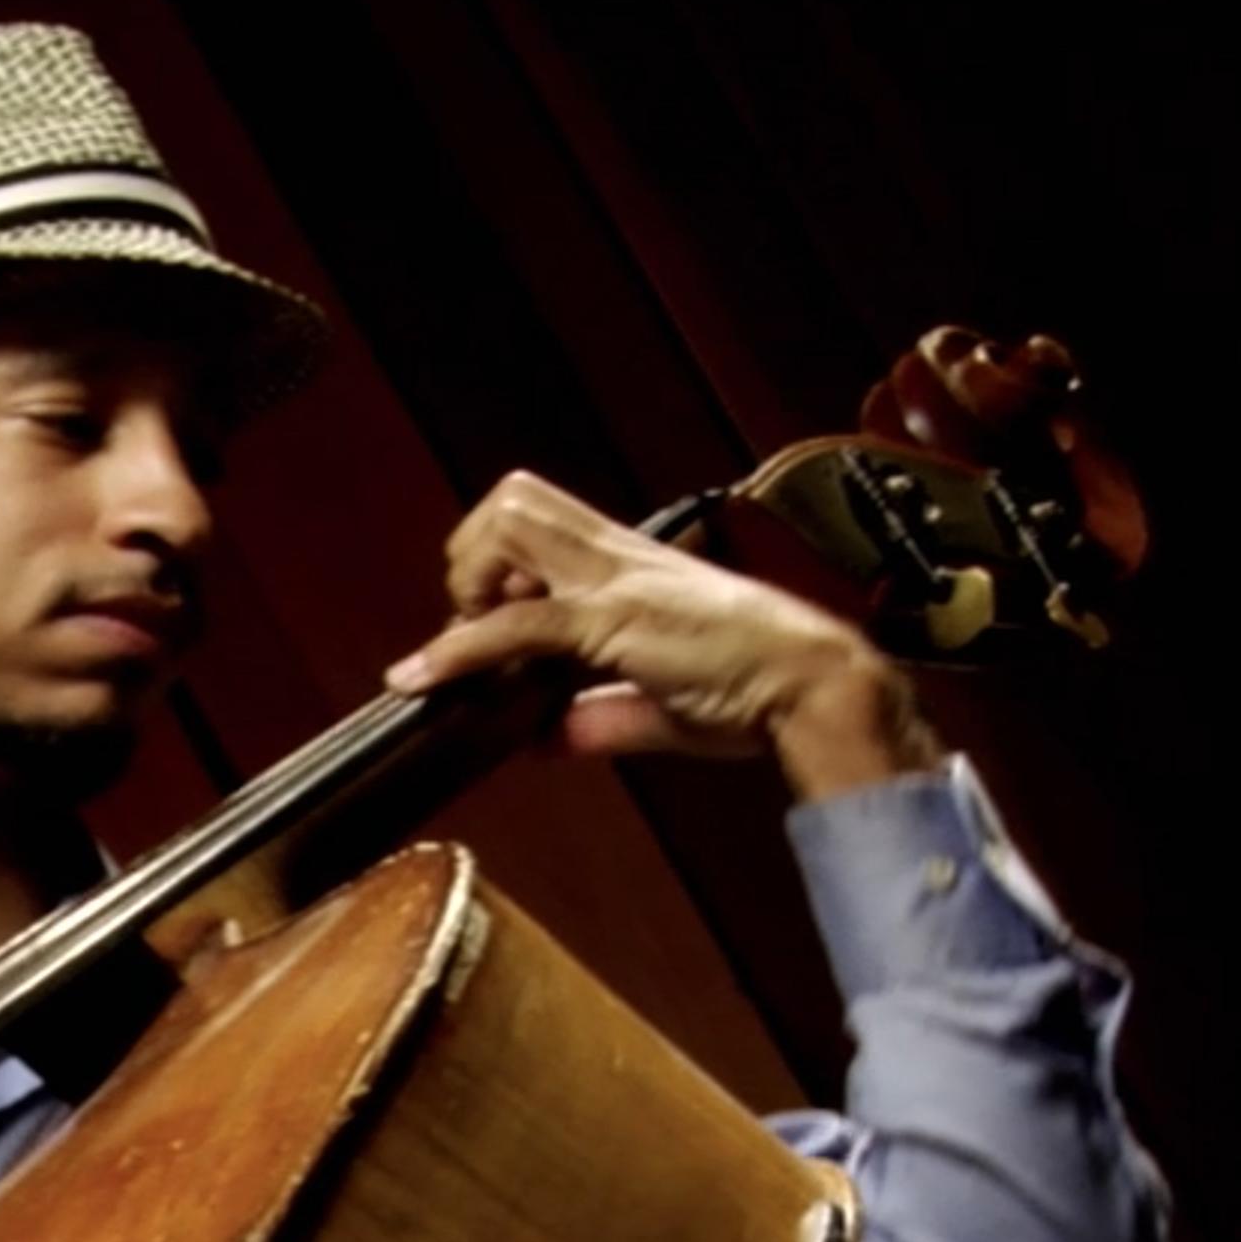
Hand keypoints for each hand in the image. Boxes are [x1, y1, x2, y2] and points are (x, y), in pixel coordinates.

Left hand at [383, 470, 939, 799]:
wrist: (815, 683)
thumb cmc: (756, 685)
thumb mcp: (660, 706)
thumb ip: (599, 719)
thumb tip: (548, 741)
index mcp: (630, 562)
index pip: (539, 518)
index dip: (495, 562)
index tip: (494, 624)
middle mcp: (617, 557)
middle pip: (512, 499)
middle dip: (473, 556)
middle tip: (481, 621)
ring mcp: (614, 582)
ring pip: (506, 532)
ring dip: (471, 585)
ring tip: (478, 644)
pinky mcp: (614, 621)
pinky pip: (518, 624)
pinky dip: (459, 650)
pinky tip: (425, 677)